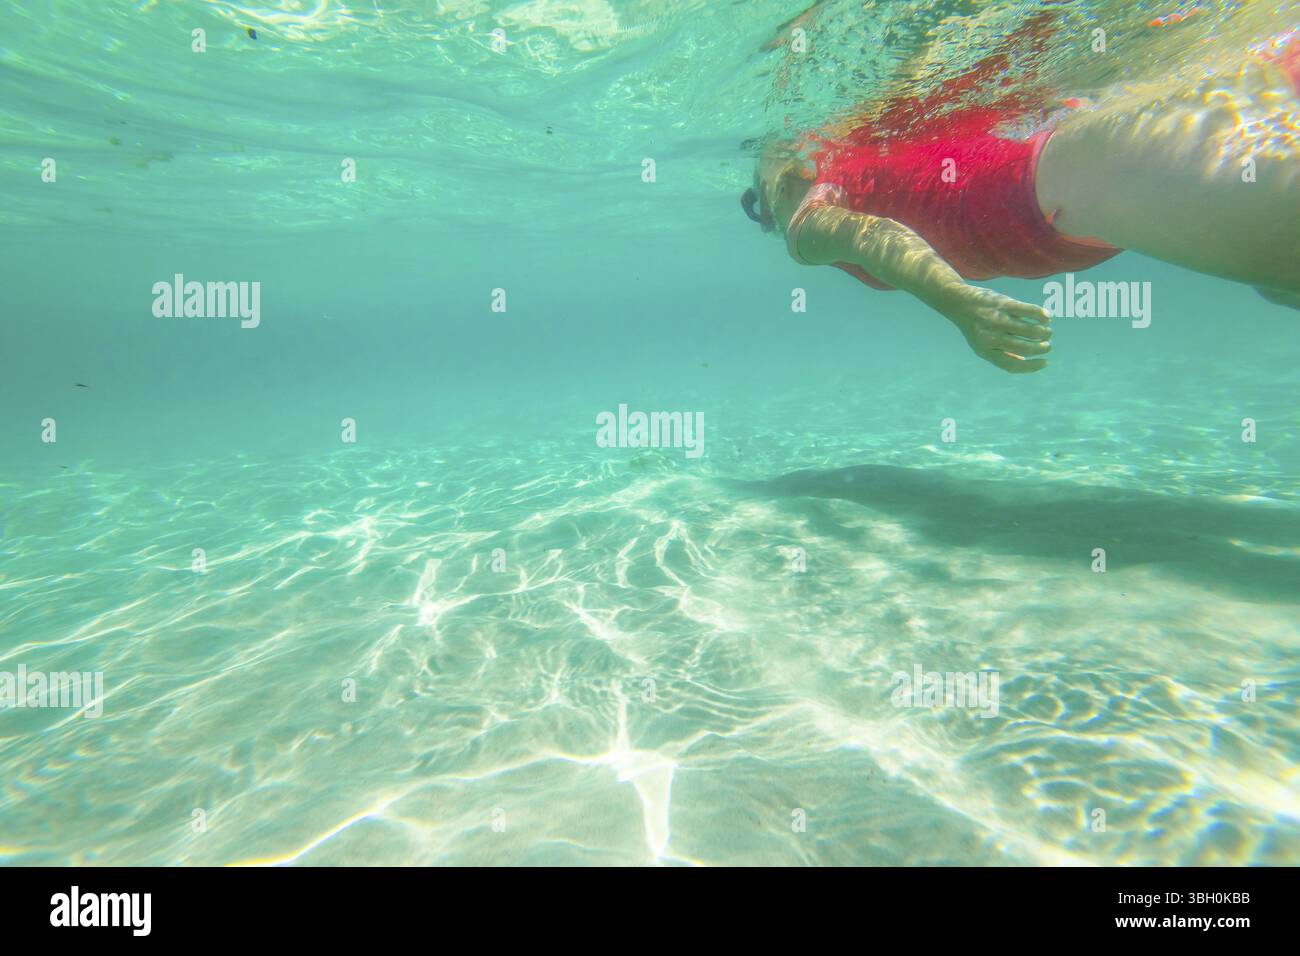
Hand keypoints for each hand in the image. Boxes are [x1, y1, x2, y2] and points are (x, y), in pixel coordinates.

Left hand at [935, 285, 1052, 372]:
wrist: (959, 302)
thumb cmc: (976, 327)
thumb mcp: (982, 346)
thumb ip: (1001, 355)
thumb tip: (1025, 363)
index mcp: (986, 350)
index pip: (1012, 365)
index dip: (1031, 366)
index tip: (1045, 362)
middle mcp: (991, 336)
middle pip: (1024, 348)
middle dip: (1042, 348)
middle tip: (1047, 345)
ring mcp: (998, 319)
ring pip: (1030, 330)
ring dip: (1044, 332)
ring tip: (1047, 331)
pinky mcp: (1003, 304)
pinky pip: (1028, 311)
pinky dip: (1041, 315)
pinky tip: (1047, 317)